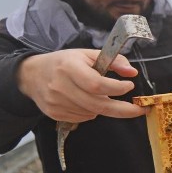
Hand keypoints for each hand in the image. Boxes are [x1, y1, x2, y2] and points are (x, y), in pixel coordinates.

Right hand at [16, 49, 145, 122]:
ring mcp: (55, 103)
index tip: (130, 87)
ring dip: (103, 107)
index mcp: (68, 67)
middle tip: (140, 109)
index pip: (96, 84)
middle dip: (123, 109)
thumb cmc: (64, 62)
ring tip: (99, 95)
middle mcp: (60, 86)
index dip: (116, 88)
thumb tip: (132, 72)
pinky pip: (82, 118)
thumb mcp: (87, 54)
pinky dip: (91, 111)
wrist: (32, 74)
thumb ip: (112, 60)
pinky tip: (85, 100)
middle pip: (97, 104)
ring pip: (92, 112)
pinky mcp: (54, 114)